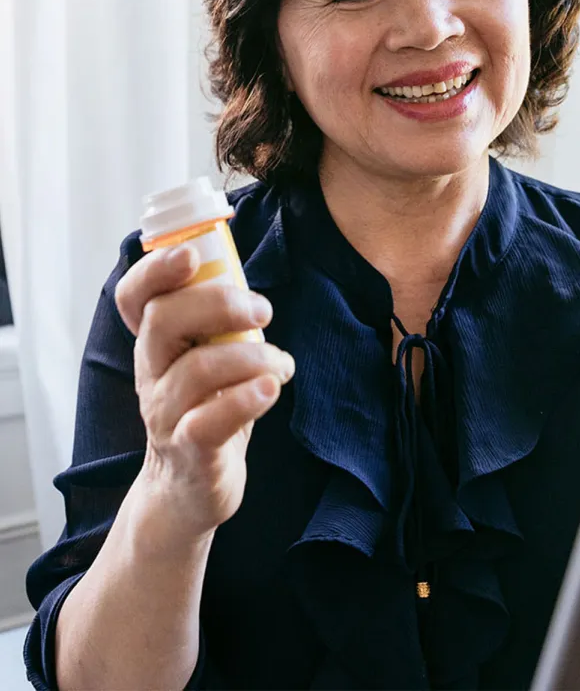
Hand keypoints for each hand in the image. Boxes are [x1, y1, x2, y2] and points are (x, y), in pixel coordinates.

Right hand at [114, 243, 293, 546]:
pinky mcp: (191, 452)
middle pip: (163, 320)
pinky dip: (245, 399)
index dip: (155, 269)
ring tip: (281, 364)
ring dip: (252, 357)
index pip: (135, 298)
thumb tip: (252, 285)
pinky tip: (271, 389)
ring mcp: (167, 415)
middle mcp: (152, 375)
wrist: (188, 490)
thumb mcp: (207, 360)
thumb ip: (220, 326)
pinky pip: (210, 422)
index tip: (191, 253)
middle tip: (262, 310)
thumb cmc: (207, 411)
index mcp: (156, 345)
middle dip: (219, 303)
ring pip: (196, 370)